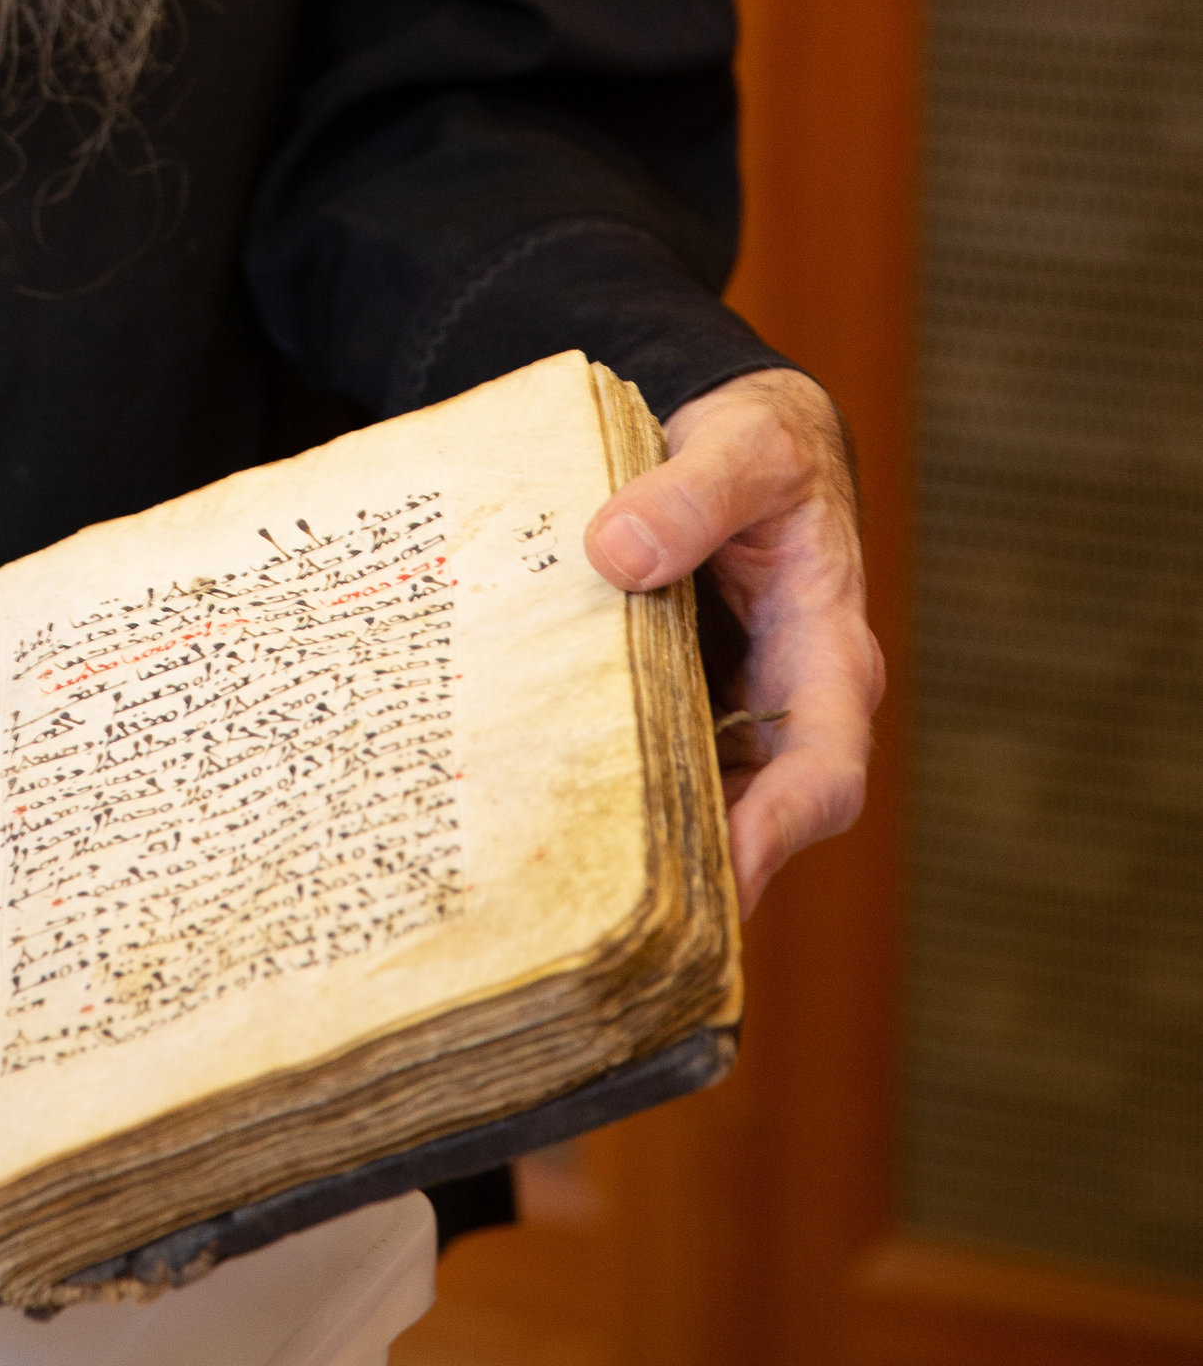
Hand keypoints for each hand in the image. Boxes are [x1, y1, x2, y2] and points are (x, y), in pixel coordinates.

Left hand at [583, 367, 883, 915]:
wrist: (740, 442)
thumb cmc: (762, 449)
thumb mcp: (742, 449)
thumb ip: (691, 495)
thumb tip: (616, 554)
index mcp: (828, 655)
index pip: (824, 770)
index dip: (776, 832)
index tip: (720, 874)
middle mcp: (788, 707)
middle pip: (756, 820)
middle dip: (695, 874)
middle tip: (613, 923)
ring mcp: (733, 716)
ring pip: (698, 807)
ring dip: (643, 849)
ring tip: (560, 897)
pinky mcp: (681, 708)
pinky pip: (651, 767)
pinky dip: (608, 792)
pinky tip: (537, 813)